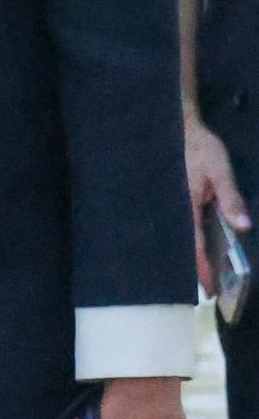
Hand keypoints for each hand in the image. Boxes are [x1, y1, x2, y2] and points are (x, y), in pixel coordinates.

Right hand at [183, 112, 247, 292]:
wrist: (176, 128)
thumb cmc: (199, 148)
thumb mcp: (219, 170)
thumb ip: (230, 198)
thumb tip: (243, 227)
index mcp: (188, 209)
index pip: (197, 247)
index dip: (205, 270)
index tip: (212, 290)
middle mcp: (178, 214)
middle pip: (188, 249)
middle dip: (199, 269)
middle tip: (211, 290)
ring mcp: (175, 210)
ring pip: (184, 240)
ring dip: (194, 257)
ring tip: (206, 274)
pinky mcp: (175, 204)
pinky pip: (184, 229)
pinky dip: (192, 242)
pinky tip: (198, 246)